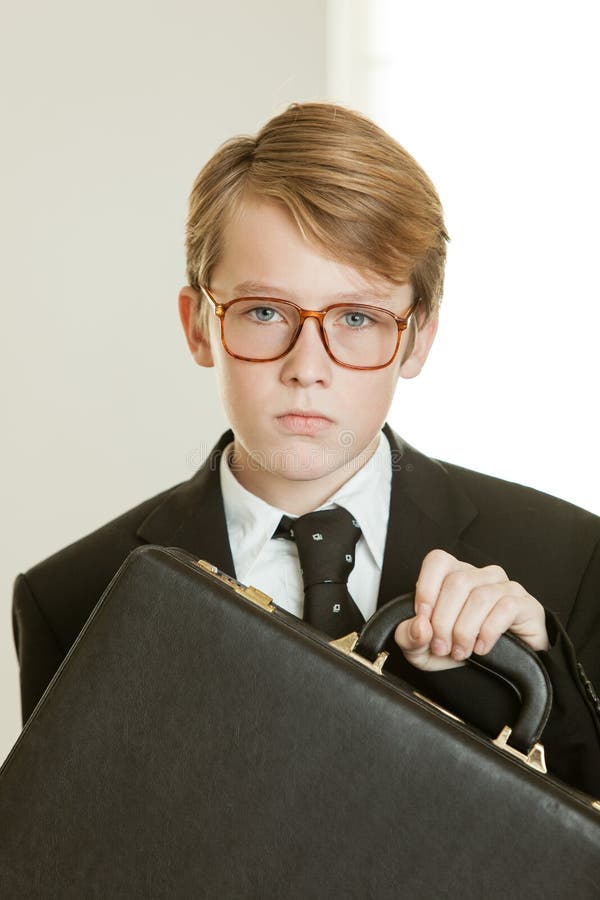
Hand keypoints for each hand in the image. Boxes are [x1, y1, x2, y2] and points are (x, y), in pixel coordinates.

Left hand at [394, 549, 549, 671]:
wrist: (498, 672)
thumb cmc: (460, 650)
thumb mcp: (424, 650)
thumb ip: (410, 637)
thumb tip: (419, 626)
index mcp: (454, 576)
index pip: (437, 561)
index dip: (426, 588)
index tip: (422, 618)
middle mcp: (480, 576)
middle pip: (456, 582)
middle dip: (443, 620)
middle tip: (441, 646)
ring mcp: (504, 587)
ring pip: (479, 596)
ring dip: (464, 630)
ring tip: (460, 651)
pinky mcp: (524, 604)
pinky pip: (505, 608)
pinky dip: (488, 632)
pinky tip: (481, 647)